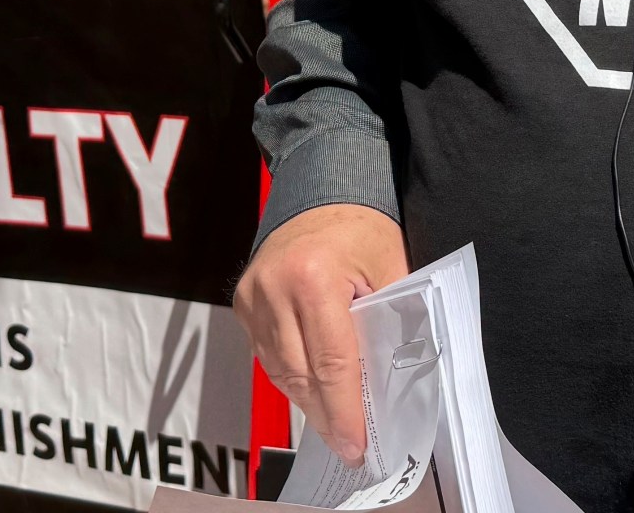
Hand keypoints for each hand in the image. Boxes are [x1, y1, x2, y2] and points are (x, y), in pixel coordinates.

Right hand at [233, 203, 408, 464]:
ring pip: (279, 371)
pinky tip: (314, 392)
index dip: (345, 411)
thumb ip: (389, 322)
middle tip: (350, 447)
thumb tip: (390, 385)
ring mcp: (252, 297)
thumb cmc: (362, 229)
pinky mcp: (242, 303)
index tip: (357, 447)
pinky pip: (266, 356)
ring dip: (308, 401)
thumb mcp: (389, 268)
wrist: (320, 186)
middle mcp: (273, 289)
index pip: (332, 362)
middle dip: (327, 416)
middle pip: (299, 374)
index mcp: (313, 278)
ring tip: (336, 425)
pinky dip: (291, 377)